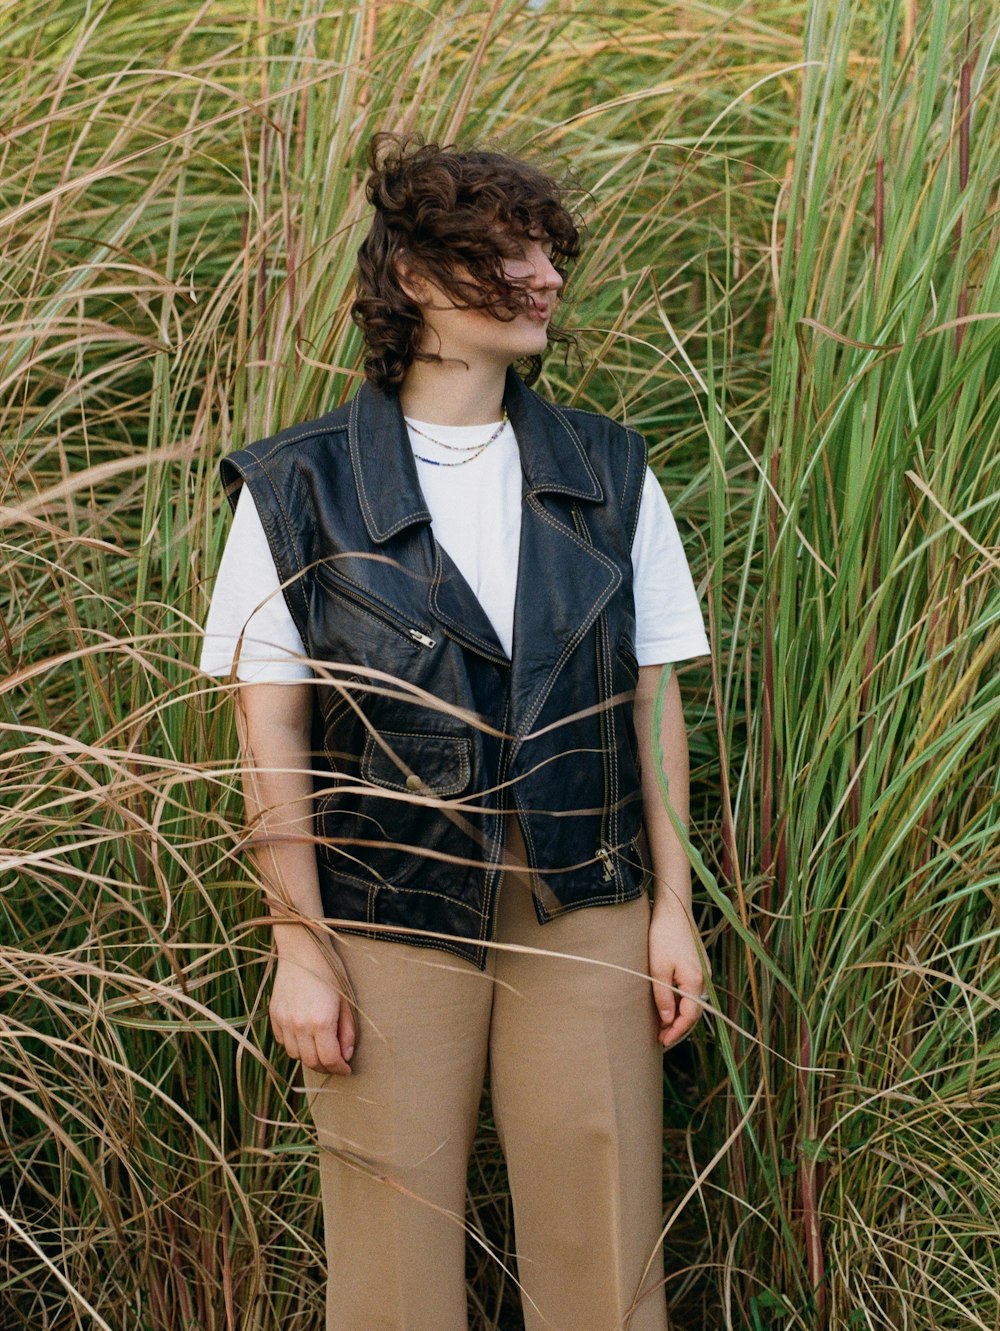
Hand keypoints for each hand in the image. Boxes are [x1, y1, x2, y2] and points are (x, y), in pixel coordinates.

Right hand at [269, 938, 356, 1075]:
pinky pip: (282, 1041)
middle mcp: (299, 1025)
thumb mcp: (346, 1000)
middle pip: (311, 1061)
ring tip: (320, 1048)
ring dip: (309, 1057)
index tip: (346, 1069)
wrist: (302, 949)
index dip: (339, 1069)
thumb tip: (346, 1054)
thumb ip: (347, 1030)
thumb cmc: (329, 971)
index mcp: (320, 1022)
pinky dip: (294, 1044)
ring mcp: (284, 1021)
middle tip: (336, 1063)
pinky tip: (304, 1036)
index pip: (329, 1059)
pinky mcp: (274, 1014)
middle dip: (326, 1067)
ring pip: (295, 1055)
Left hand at [648, 906, 710, 1049]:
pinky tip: (669, 1006)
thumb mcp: (657, 968)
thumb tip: (667, 1020)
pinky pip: (692, 992)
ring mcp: (703, 972)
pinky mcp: (698, 966)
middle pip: (694, 1013)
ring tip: (663, 1026)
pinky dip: (682, 1003)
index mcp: (696, 981)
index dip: (676, 1032)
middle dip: (678, 1028)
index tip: (662, 1041)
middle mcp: (704, 979)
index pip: (689, 1017)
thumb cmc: (663, 936)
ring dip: (680, 1016)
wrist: (674, 909)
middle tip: (660, 1039)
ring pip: (694, 1003)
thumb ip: (663, 996)